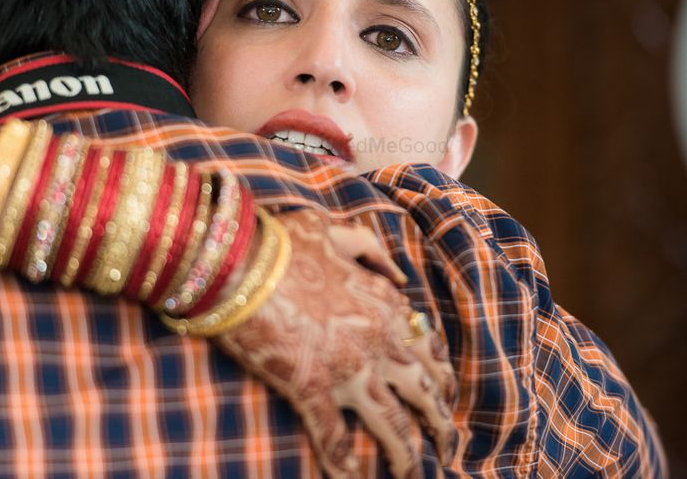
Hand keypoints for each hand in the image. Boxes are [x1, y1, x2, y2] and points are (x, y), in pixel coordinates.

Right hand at [215, 208, 455, 478]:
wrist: (237, 260)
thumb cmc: (283, 242)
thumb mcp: (336, 231)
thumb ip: (370, 249)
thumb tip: (396, 272)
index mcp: (386, 304)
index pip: (429, 348)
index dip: (441, 375)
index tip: (444, 393)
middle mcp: (379, 341)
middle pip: (424, 392)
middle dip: (440, 422)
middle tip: (448, 445)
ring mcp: (349, 369)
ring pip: (393, 423)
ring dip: (408, 455)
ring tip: (415, 474)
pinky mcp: (312, 389)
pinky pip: (335, 438)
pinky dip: (344, 466)